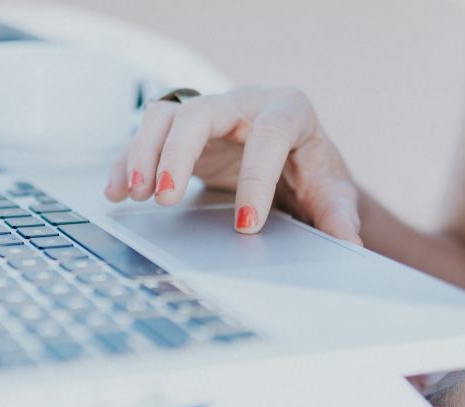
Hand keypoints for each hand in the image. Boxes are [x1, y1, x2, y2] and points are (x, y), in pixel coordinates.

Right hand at [104, 86, 362, 243]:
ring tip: (132, 196)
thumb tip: (348, 245)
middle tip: (163, 198)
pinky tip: (116, 193)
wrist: (292, 160)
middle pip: (201, 113)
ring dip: (142, 154)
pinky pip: (146, 136)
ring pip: (166, 117)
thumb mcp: (331, 192)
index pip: (268, 136)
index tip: (246, 224)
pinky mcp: (182, 131)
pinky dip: (126, 162)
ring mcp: (208, 113)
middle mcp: (244, 103)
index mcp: (288, 110)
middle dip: (177, 154)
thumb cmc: (311, 170)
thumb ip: (337, 216)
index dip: (256, 179)